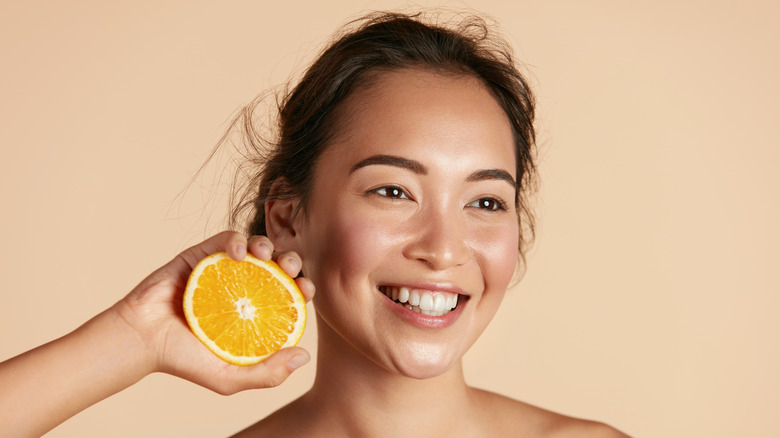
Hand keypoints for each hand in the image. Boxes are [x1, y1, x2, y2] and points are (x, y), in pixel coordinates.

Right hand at [112, 231, 314, 394]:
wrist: (142, 341)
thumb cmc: (184, 361)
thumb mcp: (229, 377)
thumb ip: (267, 374)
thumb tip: (304, 356)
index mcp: (255, 312)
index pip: (288, 295)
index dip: (303, 288)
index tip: (306, 290)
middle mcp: (243, 289)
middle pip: (277, 267)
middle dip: (291, 262)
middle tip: (291, 269)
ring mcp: (223, 270)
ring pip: (255, 247)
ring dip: (267, 245)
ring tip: (266, 255)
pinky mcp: (201, 255)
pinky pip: (225, 239)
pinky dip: (236, 240)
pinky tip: (239, 252)